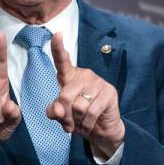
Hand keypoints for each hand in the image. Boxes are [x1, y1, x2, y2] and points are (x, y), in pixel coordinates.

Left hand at [46, 32, 124, 158]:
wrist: (101, 130)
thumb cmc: (78, 118)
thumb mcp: (61, 116)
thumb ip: (54, 111)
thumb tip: (57, 110)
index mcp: (69, 77)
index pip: (62, 61)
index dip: (58, 48)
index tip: (56, 34)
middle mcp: (84, 75)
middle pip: (65, 96)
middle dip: (64, 115)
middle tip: (69, 124)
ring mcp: (98, 82)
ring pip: (78, 106)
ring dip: (77, 120)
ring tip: (82, 121)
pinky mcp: (110, 92)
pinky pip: (91, 112)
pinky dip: (87, 124)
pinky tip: (90, 124)